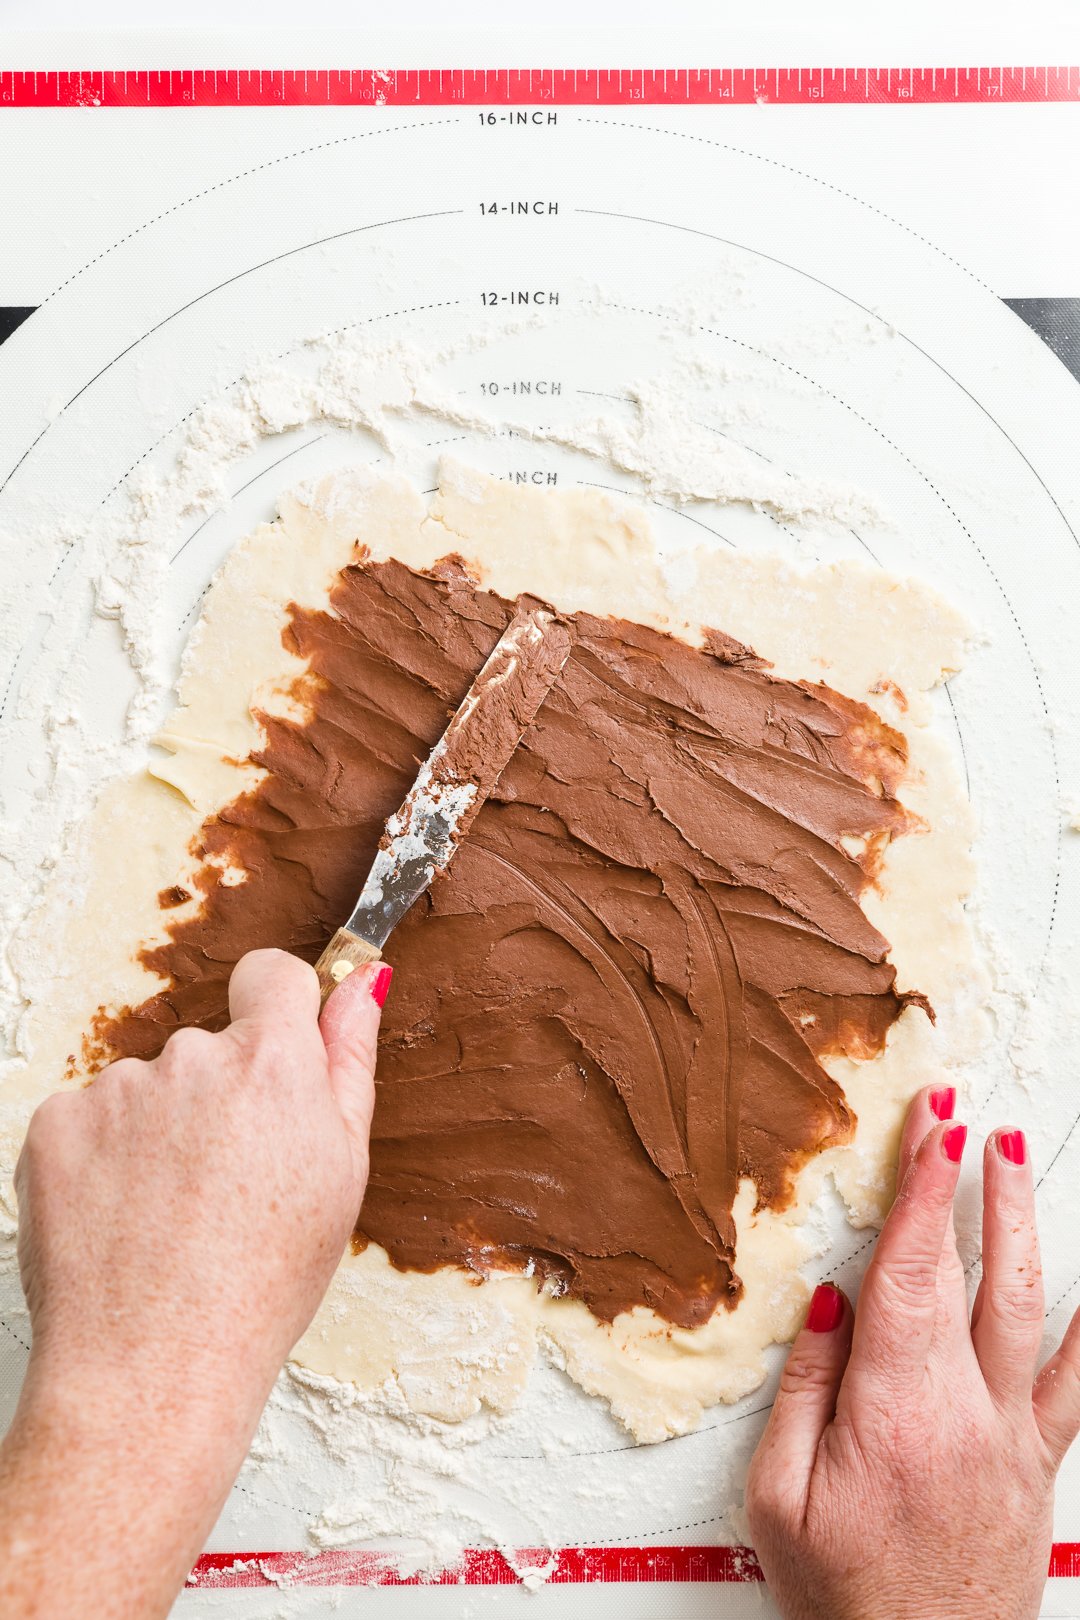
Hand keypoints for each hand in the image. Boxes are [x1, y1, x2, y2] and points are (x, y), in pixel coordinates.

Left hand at [0, 947, 389, 1619]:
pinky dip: (102, 1160)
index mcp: (273, 1059)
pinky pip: (88, 1121)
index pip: (273, 974)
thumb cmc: (265, 1280)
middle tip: (228, 1187)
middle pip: (210, 1048)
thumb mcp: (343, 1168)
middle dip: (219, 1099)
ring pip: (147, 1091)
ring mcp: (116, 1089)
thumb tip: (364, 979)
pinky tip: (122, 1221)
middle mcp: (191, 1056)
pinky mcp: (55, 1125)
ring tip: (173, 1219)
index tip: (273, 1059)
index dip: (277, 1012)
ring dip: (158, 1133)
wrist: (153, 1366)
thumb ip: (350, 1057)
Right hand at [747, 1087, 1079, 1619]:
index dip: (923, 1190)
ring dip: (1020, 1225)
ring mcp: (1012, 1438)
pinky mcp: (1034, 1464)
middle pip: (978, 1273)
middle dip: (972, 1183)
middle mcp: (969, 1415)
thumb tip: (833, 1300)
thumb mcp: (782, 1497)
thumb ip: (807, 1387)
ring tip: (1011, 1161)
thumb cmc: (843, 1599)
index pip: (912, 1271)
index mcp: (898, 1413)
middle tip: (966, 1118)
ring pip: (1033, 1309)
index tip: (931, 1127)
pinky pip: (1076, 1385)